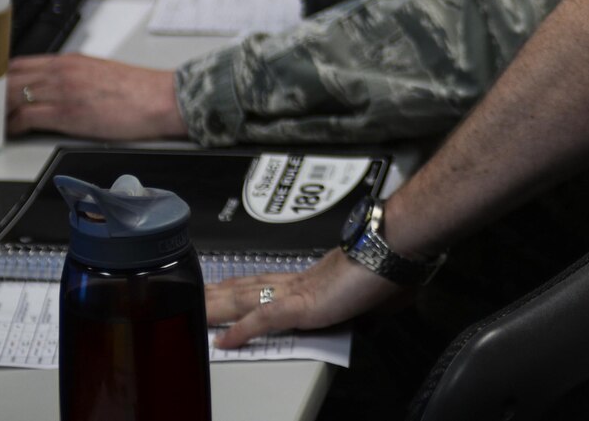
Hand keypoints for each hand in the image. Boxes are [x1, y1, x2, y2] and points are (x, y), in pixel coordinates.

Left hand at [4, 54, 186, 139]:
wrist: (159, 100)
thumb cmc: (137, 91)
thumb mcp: (99, 73)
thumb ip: (73, 77)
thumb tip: (54, 89)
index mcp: (69, 60)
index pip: (19, 63)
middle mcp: (61, 72)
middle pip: (9, 77)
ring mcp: (62, 91)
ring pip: (13, 95)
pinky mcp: (67, 114)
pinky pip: (27, 117)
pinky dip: (14, 125)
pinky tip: (13, 132)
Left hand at [206, 250, 404, 347]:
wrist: (395, 247)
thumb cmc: (391, 265)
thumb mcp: (375, 297)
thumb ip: (367, 310)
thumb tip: (370, 321)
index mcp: (312, 279)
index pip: (267, 284)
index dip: (241, 286)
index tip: (223, 288)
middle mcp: (299, 282)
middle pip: (246, 288)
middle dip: (217, 295)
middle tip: (192, 296)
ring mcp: (298, 292)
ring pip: (245, 300)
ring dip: (217, 309)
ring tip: (193, 314)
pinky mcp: (302, 305)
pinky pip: (264, 320)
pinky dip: (241, 331)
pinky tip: (222, 342)